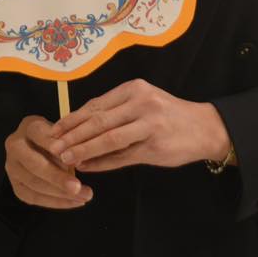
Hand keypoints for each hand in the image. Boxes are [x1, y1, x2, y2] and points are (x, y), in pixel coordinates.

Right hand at [4, 115, 92, 209]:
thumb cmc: (56, 138)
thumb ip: (67, 144)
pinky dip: (56, 202)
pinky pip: (34, 197)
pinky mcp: (16, 185)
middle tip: (77, 187)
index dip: (52, 145)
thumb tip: (77, 161)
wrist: (40, 146)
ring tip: (83, 196)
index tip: (69, 156)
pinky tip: (73, 202)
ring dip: (60, 194)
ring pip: (34, 184)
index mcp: (28, 127)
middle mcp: (15, 146)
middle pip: (34, 164)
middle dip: (57, 177)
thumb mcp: (63, 133)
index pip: (39, 134)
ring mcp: (12, 167)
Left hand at [50, 79, 230, 172]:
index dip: (72, 118)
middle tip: (52, 146)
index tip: (54, 130)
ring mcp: (148, 125)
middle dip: (72, 135)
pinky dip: (102, 162)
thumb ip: (114, 112)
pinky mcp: (154, 147)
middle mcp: (141, 103)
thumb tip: (78, 126)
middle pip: (98, 120)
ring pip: (108, 138)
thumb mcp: (143, 103)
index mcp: (134, 89)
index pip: (95, 105)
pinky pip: (122, 156)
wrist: (205, 128)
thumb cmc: (168, 115)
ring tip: (65, 158)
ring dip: (83, 149)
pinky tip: (87, 167)